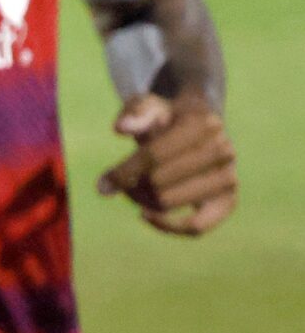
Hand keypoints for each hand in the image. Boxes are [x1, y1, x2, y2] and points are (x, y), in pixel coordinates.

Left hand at [98, 90, 235, 234]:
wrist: (195, 131)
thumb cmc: (165, 119)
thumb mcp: (148, 106)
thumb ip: (135, 112)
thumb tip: (121, 128)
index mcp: (203, 124)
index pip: (154, 156)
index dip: (123, 172)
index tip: (104, 181)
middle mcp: (223, 150)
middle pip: (157, 182)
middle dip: (131, 185)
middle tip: (122, 182)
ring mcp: (229, 176)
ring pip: (168, 203)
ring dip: (142, 202)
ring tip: (135, 192)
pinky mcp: (227, 201)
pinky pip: (198, 226)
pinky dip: (168, 226)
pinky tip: (146, 215)